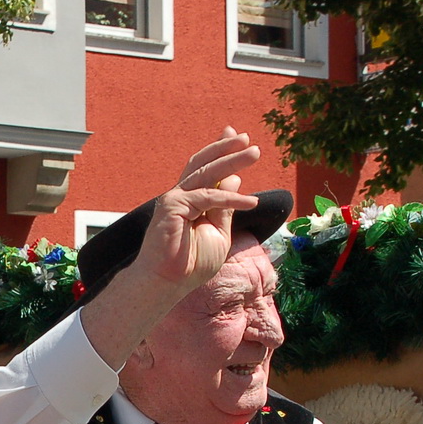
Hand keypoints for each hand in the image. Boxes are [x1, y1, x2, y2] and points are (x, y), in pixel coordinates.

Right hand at [133, 129, 262, 298]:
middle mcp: (180, 196)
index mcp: (189, 201)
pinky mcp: (173, 206)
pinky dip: (231, 199)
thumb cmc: (191, 264)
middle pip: (204, 164)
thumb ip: (225, 207)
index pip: (205, 170)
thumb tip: (236, 180)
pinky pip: (208, 197)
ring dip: (231, 160)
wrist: (168, 283)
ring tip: (254, 152)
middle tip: (248, 140)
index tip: (239, 140)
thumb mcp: (218, 231)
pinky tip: (252, 202)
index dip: (221, 152)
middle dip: (227, 149)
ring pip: (206, 172)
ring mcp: (175, 199)